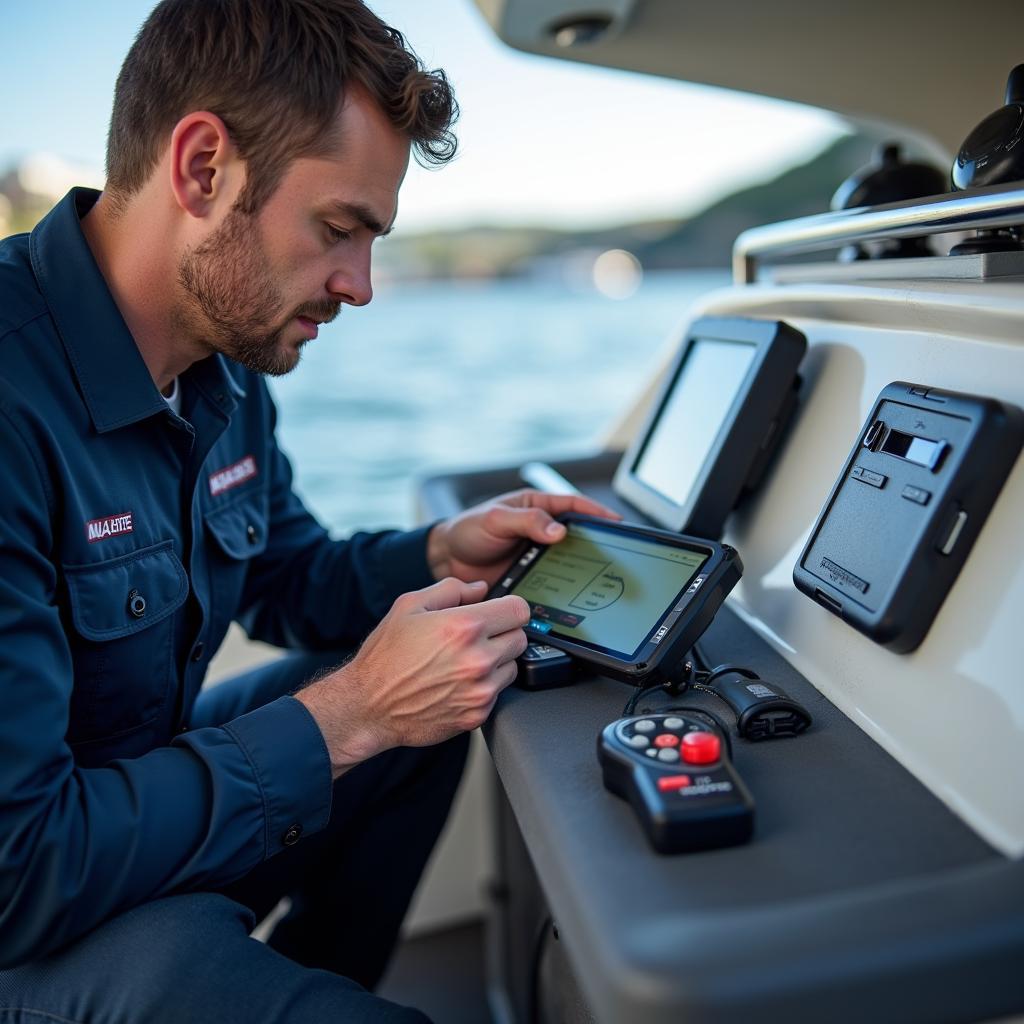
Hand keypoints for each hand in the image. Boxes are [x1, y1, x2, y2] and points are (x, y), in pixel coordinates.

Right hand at [295, 577, 528, 776]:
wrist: (368, 706)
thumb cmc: (386, 656)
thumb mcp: (409, 606)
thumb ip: (451, 589)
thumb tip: (480, 588)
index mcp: (465, 626)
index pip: (519, 610)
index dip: (508, 608)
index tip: (500, 612)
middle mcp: (478, 659)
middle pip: (520, 638)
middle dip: (502, 633)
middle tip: (476, 637)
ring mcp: (480, 690)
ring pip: (512, 666)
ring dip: (496, 661)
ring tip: (463, 661)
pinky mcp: (477, 715)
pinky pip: (498, 693)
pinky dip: (484, 686)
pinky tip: (457, 682)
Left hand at [426, 488, 620, 586]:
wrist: (445, 560)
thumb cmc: (468, 530)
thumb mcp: (496, 519)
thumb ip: (526, 521)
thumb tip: (559, 530)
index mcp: (535, 507)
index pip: (572, 505)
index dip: (595, 512)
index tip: (615, 520)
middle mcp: (540, 531)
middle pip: (575, 535)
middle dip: (595, 542)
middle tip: (613, 553)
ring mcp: (536, 555)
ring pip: (566, 560)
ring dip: (579, 568)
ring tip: (597, 577)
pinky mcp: (530, 577)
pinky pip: (551, 582)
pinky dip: (562, 588)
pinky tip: (570, 596)